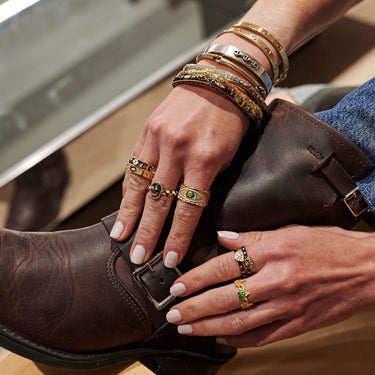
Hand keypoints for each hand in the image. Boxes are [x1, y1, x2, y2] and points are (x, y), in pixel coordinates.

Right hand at [110, 84, 248, 266]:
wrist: (219, 81)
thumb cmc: (231, 120)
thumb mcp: (230, 153)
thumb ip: (207, 180)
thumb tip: (189, 209)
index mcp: (205, 159)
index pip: (188, 208)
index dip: (177, 236)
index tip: (170, 258)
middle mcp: (178, 151)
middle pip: (158, 201)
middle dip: (147, 233)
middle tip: (137, 258)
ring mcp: (159, 139)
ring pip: (139, 184)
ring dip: (129, 214)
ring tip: (120, 236)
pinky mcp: (148, 130)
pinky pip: (135, 165)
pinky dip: (128, 189)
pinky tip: (125, 206)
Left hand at [166, 225, 374, 346]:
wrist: (365, 269)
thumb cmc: (329, 245)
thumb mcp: (288, 231)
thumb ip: (251, 237)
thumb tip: (222, 238)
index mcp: (273, 253)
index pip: (223, 266)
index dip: (197, 278)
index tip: (178, 285)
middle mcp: (277, 282)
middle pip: (226, 298)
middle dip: (195, 308)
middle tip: (174, 313)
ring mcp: (287, 307)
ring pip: (239, 323)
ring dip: (209, 327)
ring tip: (188, 328)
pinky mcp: (297, 325)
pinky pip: (262, 337)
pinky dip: (239, 341)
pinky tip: (221, 339)